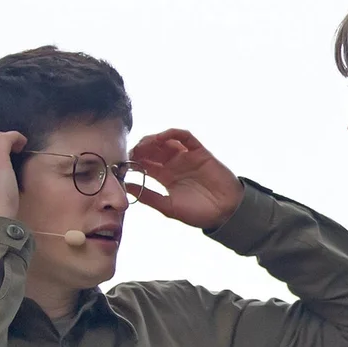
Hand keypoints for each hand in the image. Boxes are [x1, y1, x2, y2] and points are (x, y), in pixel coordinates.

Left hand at [129, 129, 246, 229]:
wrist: (225, 212)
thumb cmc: (199, 213)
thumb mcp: (168, 207)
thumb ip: (148, 196)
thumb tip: (126, 187)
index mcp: (165, 177)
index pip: (144, 163)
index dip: (133, 161)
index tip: (122, 163)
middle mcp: (174, 164)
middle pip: (152, 149)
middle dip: (140, 148)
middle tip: (131, 152)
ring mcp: (186, 156)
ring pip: (165, 140)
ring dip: (152, 139)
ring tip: (144, 145)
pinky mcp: (199, 151)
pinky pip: (185, 137)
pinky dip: (173, 133)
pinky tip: (161, 137)